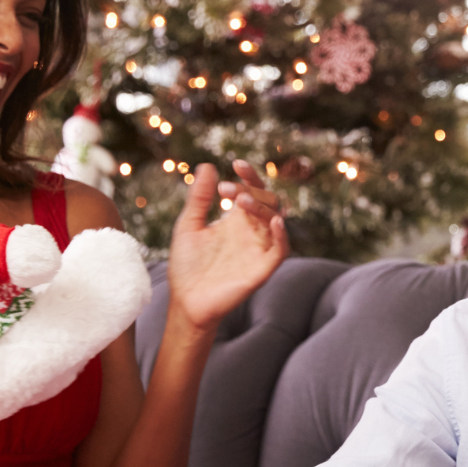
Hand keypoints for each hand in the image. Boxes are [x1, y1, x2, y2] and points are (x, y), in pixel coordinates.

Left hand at [166, 161, 287, 330]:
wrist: (185, 301)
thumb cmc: (187, 266)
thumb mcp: (189, 225)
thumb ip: (199, 198)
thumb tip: (208, 166)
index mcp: (237, 221)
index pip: (253, 191)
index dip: (249, 176)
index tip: (234, 164)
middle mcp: (252, 232)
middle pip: (267, 202)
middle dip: (253, 189)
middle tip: (227, 189)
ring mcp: (258, 250)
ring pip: (274, 221)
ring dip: (262, 207)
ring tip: (241, 201)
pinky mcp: (262, 269)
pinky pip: (280, 250)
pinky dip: (281, 236)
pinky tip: (273, 223)